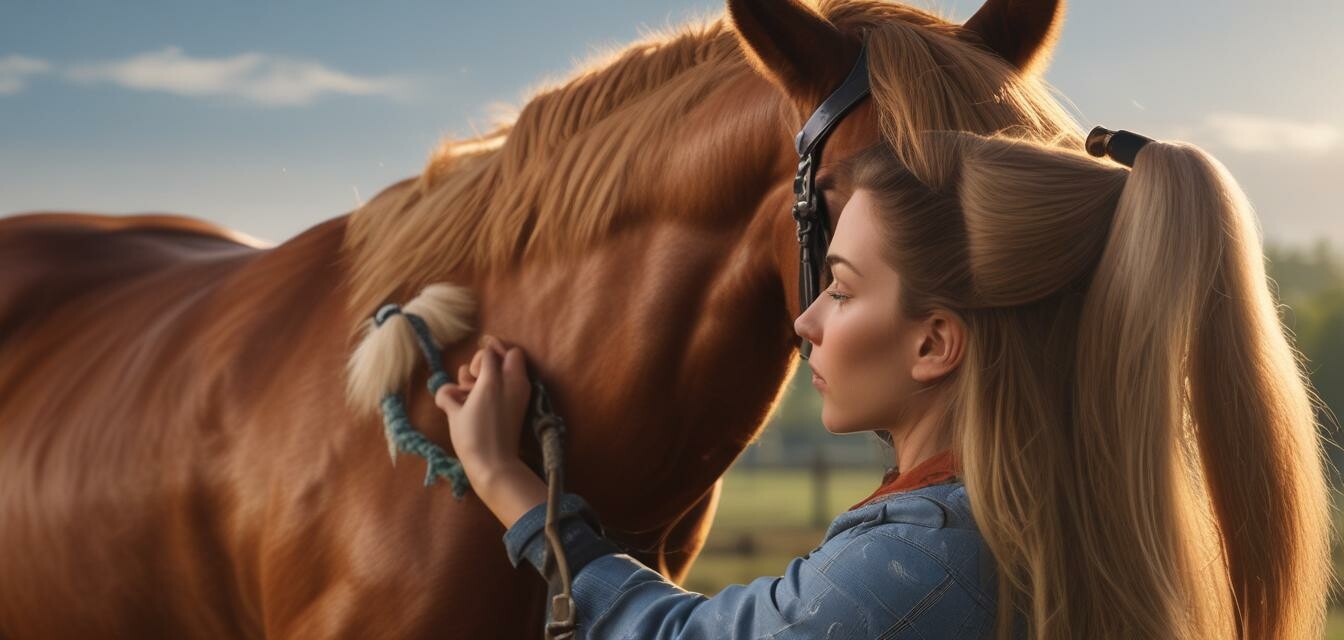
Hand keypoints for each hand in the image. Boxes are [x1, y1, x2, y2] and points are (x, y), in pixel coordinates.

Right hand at [434, 335, 532, 481]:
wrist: (495, 464)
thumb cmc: (472, 438)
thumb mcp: (454, 414)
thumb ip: (448, 396)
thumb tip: (446, 391)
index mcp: (494, 381)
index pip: (488, 352)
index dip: (477, 360)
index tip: (470, 378)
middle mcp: (512, 383)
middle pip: (511, 353)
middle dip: (494, 358)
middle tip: (477, 377)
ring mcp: (520, 394)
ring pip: (514, 368)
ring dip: (497, 373)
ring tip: (476, 391)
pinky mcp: (522, 406)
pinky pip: (515, 384)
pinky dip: (501, 386)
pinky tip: (483, 401)